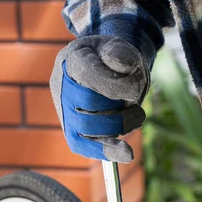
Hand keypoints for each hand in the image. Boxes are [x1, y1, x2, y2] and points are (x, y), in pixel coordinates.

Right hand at [50, 35, 149, 162]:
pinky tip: (126, 154)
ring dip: (119, 127)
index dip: (115, 86)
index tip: (135, 91)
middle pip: (89, 105)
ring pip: (89, 129)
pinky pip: (84, 147)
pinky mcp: (72, 133)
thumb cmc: (110, 60)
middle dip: (119, 108)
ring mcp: (65, 112)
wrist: (100, 72)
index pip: (90, 75)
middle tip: (138, 106)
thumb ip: (121, 53)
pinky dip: (106, 151)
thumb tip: (124, 65)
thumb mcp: (117, 47)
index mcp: (72, 60)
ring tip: (136, 117)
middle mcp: (62, 88)